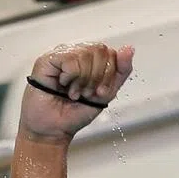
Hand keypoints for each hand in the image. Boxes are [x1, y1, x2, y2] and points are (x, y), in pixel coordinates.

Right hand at [19, 42, 133, 143]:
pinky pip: (70, 59)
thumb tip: (129, 49)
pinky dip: (71, 78)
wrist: (55, 128)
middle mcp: (77, 53)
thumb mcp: (107, 93)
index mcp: (92, 60)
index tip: (100, 92)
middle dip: (97, 78)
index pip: (111, 54)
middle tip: (86, 92)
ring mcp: (63, 53)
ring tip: (74, 92)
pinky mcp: (49, 58)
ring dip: (83, 80)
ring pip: (86, 54)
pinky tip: (63, 85)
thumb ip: (120, 72)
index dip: (109, 75)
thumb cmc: (77, 112)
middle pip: (100, 51)